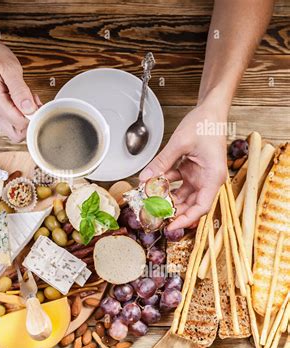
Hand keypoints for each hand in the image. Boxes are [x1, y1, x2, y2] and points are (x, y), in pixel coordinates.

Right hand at [0, 36, 39, 141]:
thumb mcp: (10, 68)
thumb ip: (20, 90)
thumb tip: (29, 108)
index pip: (20, 124)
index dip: (33, 116)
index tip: (37, 102)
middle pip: (16, 135)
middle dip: (30, 124)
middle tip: (34, 104)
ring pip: (14, 131)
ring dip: (25, 120)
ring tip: (28, 99)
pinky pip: (10, 122)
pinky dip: (20, 115)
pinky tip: (23, 100)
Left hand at [139, 101, 227, 229]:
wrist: (210, 110)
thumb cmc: (204, 124)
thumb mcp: (180, 143)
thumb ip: (162, 162)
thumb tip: (144, 179)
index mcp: (213, 176)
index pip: (201, 207)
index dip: (186, 219)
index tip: (170, 226)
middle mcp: (208, 179)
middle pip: (190, 204)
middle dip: (172, 211)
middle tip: (153, 216)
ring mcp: (199, 176)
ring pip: (182, 195)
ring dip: (166, 198)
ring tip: (149, 201)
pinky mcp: (191, 170)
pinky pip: (177, 183)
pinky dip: (165, 184)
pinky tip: (151, 183)